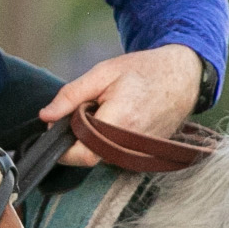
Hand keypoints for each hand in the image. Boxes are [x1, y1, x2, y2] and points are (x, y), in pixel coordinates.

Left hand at [39, 44, 202, 167]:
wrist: (182, 77)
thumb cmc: (143, 71)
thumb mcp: (102, 73)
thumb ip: (70, 95)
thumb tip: (46, 117)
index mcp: (120, 121)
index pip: (82, 154)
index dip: (64, 147)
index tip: (58, 127)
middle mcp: (132, 142)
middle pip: (90, 157)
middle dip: (78, 139)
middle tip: (84, 112)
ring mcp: (142, 151)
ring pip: (103, 156)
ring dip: (95, 140)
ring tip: (105, 113)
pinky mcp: (147, 154)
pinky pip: (118, 155)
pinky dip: (110, 141)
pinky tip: (118, 121)